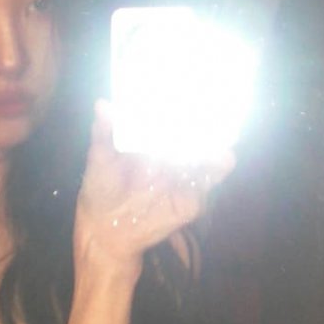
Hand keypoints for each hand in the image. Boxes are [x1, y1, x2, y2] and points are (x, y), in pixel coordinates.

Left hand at [74, 99, 234, 275]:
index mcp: (155, 143)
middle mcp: (174, 158)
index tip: (196, 93)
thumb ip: (105, 132)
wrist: (105, 229)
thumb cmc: (101, 188)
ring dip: (218, 150)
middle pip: (198, 139)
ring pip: (209, 161)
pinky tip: (221, 160)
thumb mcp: (100, 157)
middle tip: (219, 112)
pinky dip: (215, 173)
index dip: (186, 108)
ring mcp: (184, 179)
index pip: (175, 122)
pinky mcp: (191, 201)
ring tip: (223, 137)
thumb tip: (103, 103)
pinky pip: (206, 186)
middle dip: (211, 127)